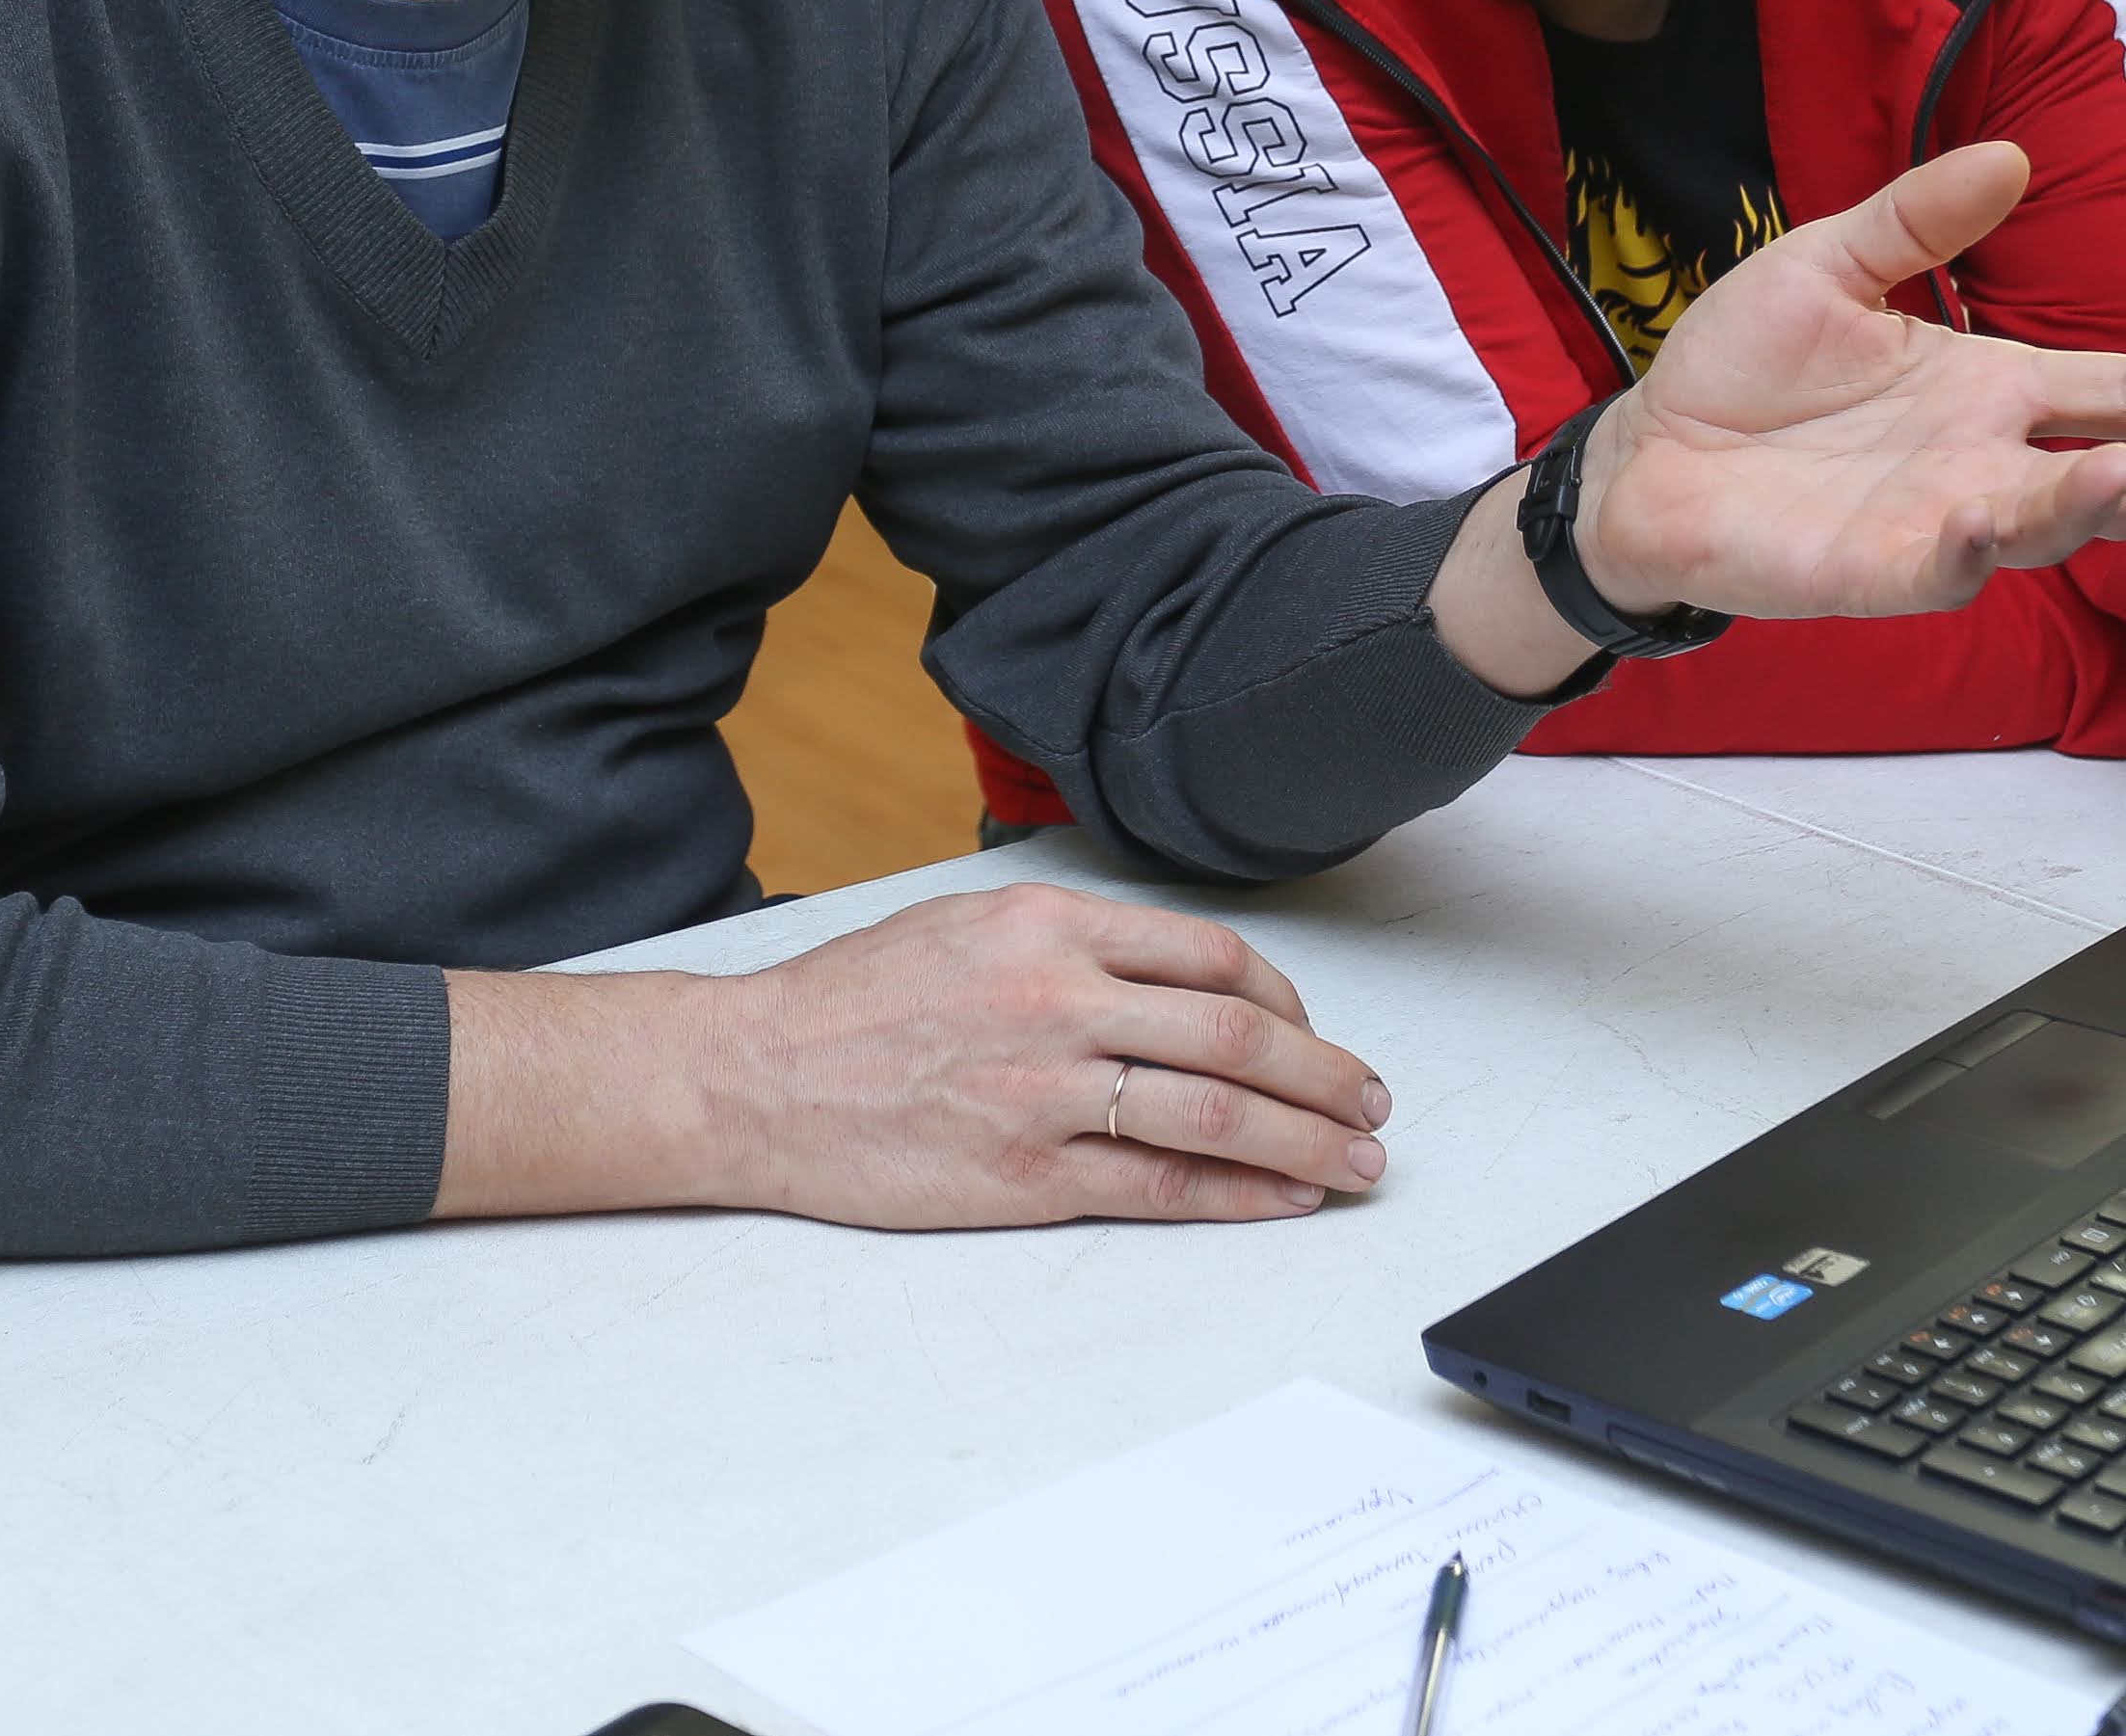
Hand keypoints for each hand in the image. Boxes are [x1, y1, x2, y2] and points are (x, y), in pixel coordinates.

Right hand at [436, 886, 1392, 1228]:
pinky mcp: (1023, 1175)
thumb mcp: (964, 925)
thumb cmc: (851, 1002)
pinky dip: (1237, 1195)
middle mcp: (1056, 998)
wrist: (752, 1076)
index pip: (1209, 954)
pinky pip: (1158, 1185)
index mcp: (1046, 924)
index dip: (1286, 998)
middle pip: (1236, 1031)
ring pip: (1214, 1110)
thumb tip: (1173, 973)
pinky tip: (1284, 1201)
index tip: (1313, 1031)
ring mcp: (1043, 1090)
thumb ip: (1068, 939)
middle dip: (1324, 1073)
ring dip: (1305, 1139)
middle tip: (1373, 1102)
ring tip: (1356, 1160)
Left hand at [1574, 143, 2125, 621]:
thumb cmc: (1744, 367)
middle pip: (2109, 468)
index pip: (2116, 386)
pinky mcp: (1881, 571)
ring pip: (2044, 525)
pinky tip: (1995, 518)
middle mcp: (1985, 462)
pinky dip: (1978, 544)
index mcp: (1989, 386)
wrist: (1646, 453)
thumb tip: (2013, 156)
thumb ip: (1917, 220)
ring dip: (2099, 507)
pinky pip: (1946, 566)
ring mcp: (1941, 523)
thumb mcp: (1830, 265)